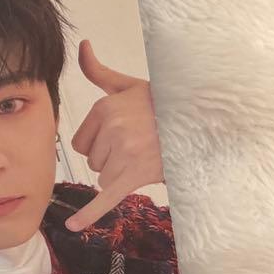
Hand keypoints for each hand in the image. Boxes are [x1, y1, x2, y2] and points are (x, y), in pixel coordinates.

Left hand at [65, 39, 164, 231]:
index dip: (99, 143)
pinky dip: (89, 215)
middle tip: (137, 143)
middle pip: (91, 161)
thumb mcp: (126, 87)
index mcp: (103, 110)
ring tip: (145, 156)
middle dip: (110, 157)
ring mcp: (123, 153)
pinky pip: (106, 198)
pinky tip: (74, 227)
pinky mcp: (134, 175)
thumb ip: (98, 72)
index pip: (80, 143)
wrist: (199, 121)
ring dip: (120, 174)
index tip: (121, 133)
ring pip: (102, 178)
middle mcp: (111, 130)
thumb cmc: (159, 105)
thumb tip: (82, 45)